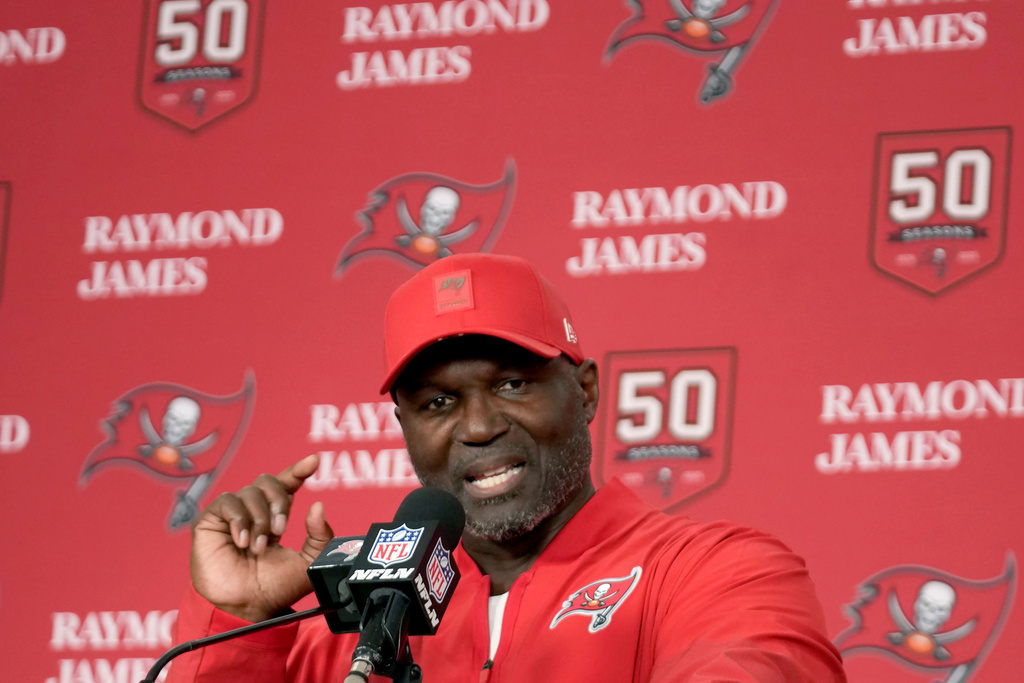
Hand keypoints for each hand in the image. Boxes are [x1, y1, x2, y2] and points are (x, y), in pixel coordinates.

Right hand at [190, 454, 332, 622]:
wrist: (247, 607)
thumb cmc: (274, 589)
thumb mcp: (308, 562)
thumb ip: (319, 536)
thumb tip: (318, 506)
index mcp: (274, 518)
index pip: (286, 485)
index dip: (299, 470)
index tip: (315, 461)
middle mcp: (252, 513)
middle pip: (268, 482)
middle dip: (278, 502)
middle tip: (280, 530)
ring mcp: (231, 516)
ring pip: (250, 492)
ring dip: (259, 519)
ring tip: (258, 547)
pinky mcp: (209, 521)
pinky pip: (228, 502)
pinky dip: (240, 519)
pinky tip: (242, 540)